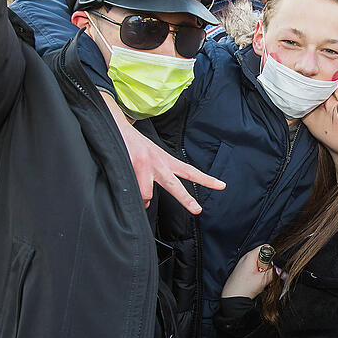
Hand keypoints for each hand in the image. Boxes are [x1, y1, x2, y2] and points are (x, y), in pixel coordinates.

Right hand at [102, 92, 225, 213]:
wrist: (115, 127)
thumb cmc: (134, 146)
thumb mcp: (151, 157)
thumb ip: (154, 176)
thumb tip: (148, 200)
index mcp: (166, 160)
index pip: (190, 171)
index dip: (206, 180)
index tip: (222, 185)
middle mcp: (158, 163)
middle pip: (175, 186)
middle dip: (186, 199)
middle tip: (197, 210)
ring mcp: (144, 165)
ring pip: (146, 194)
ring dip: (141, 199)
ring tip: (135, 193)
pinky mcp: (130, 166)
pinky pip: (130, 189)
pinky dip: (127, 192)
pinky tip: (123, 182)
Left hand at [221, 246, 274, 298]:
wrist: (231, 299)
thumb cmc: (243, 289)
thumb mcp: (263, 279)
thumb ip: (274, 272)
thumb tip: (281, 270)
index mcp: (250, 256)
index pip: (265, 247)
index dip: (273, 254)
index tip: (275, 264)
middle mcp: (246, 258)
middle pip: (263, 256)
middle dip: (268, 265)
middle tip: (268, 274)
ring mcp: (243, 265)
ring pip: (259, 264)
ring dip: (263, 271)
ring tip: (262, 280)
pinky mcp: (242, 272)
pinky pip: (254, 269)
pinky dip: (258, 274)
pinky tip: (257, 282)